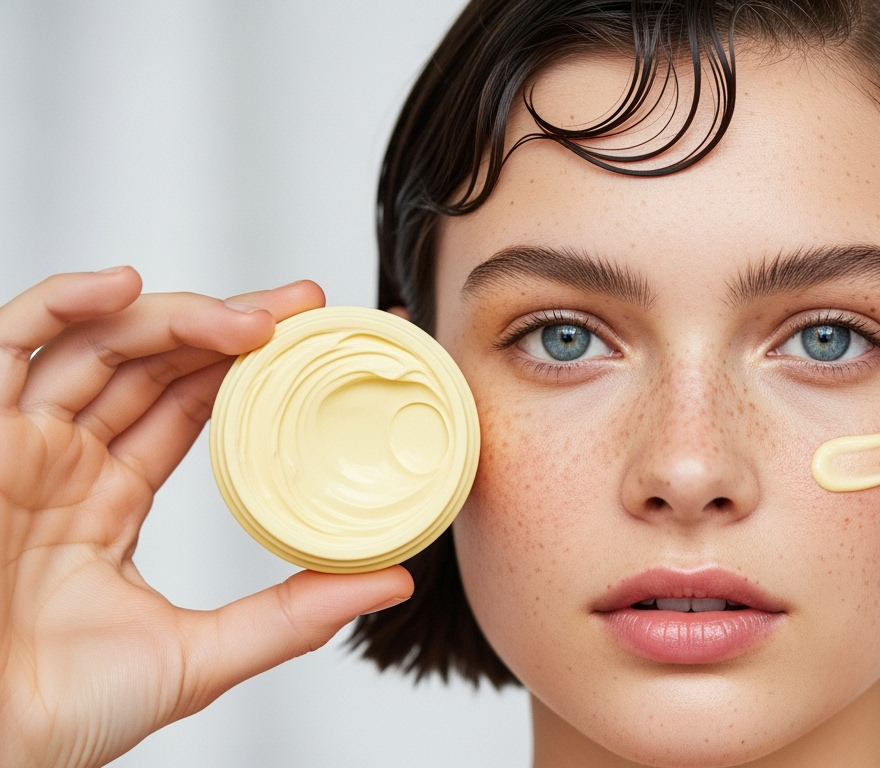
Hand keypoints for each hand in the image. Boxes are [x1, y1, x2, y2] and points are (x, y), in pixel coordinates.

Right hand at [0, 269, 413, 767]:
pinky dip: (61, 304)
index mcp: (109, 499)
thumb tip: (394, 580)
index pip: (188, 404)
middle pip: (153, 361)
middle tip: (310, 307)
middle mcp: (65, 460)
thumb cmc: (59, 711)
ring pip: (98, 344)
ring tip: (254, 317)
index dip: (252, 367)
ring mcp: (18, 444)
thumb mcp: (200, 654)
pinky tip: (126, 286)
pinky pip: (7, 345)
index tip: (326, 343)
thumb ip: (292, 614)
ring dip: (176, 314)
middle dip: (231, 324)